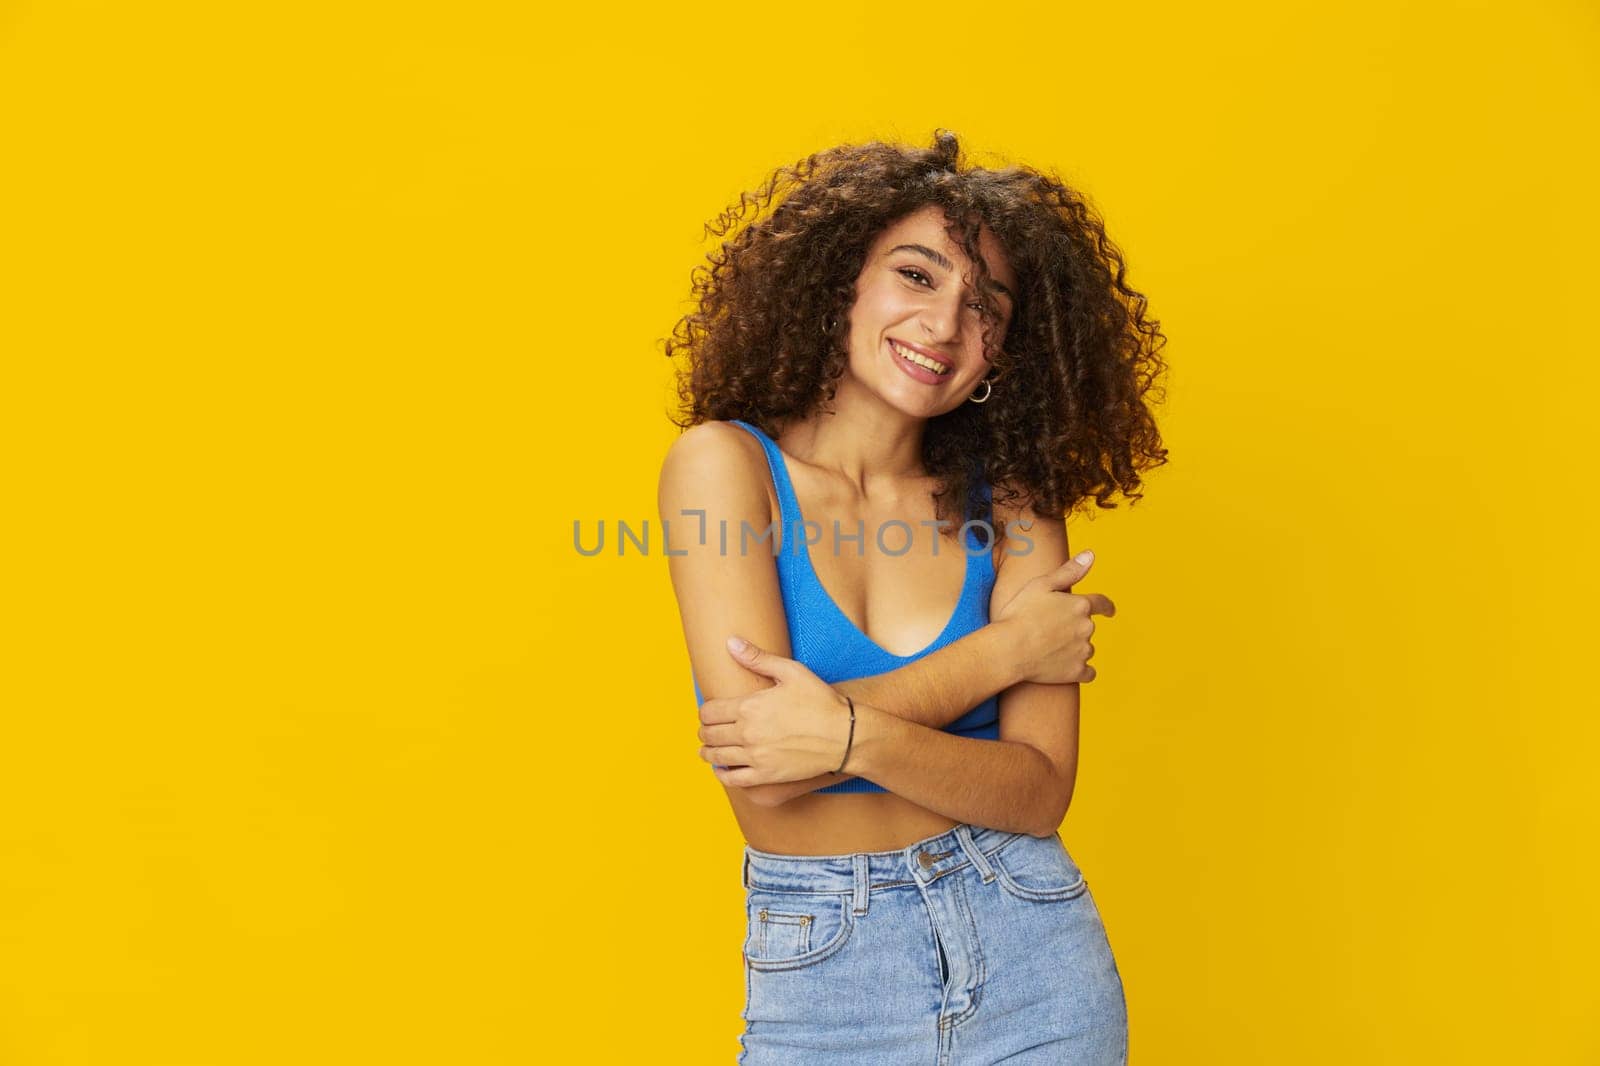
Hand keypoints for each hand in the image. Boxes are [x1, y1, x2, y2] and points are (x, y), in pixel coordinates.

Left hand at [696, 636, 853, 786]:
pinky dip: (722, 774)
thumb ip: (758, 658)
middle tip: (706, 730)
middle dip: (704, 731)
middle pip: (709, 734)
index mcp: (750, 706)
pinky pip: (733, 779)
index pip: (709, 712)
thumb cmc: (821, 701)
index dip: (704, 712)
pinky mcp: (766, 776)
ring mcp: (756, 757)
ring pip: (716, 757)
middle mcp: (748, 733)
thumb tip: (731, 642)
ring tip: (708, 749)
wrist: (845, 736)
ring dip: (708, 752)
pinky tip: (722, 769)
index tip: (708, 713)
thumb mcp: (792, 672)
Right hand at [993, 550, 1115, 683]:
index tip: (1110, 611)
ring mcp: (1083, 651)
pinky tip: (1064, 668)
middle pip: (1087, 627)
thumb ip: (1069, 571)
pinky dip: (1078, 669)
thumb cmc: (1019, 614)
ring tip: (1049, 649)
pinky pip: (1088, 672)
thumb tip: (1091, 555)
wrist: (1008, 650)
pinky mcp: (1076, 672)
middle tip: (1049, 631)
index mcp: (1080, 605)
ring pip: (1085, 649)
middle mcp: (1087, 628)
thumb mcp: (1041, 585)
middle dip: (1074, 628)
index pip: (1102, 604)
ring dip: (1074, 648)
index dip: (1107, 607)